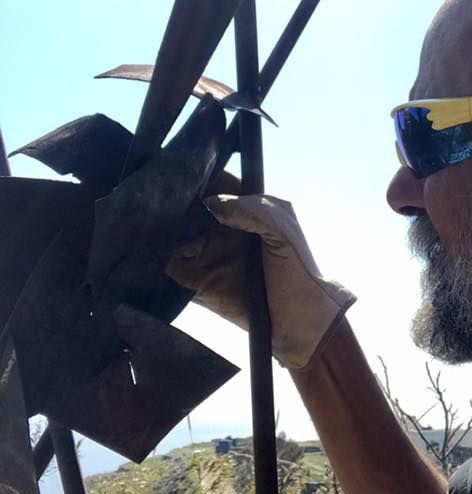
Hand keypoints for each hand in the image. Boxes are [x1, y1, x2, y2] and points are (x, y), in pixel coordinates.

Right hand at [166, 194, 354, 369]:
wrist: (301, 320)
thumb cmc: (299, 270)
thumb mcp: (284, 230)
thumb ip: (254, 210)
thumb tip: (211, 204)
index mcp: (243, 210)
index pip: (213, 183)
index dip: (196, 176)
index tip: (180, 173)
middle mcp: (221, 229)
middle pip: (186, 209)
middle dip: (170, 204)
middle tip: (155, 200)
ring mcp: (207, 255)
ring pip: (173, 237)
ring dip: (159, 232)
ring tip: (148, 225)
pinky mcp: (196, 283)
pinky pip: (169, 269)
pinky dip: (157, 261)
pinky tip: (148, 252)